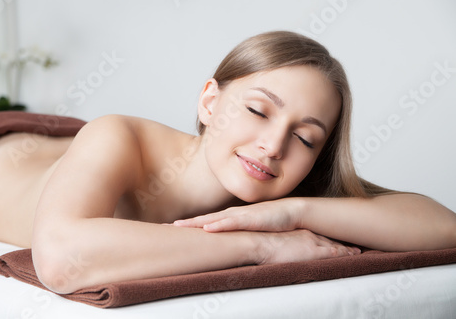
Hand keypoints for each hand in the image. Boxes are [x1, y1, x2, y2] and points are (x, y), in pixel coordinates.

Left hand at [173, 198, 304, 231]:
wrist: (292, 212)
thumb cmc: (272, 221)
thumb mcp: (251, 231)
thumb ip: (238, 235)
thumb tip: (227, 246)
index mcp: (231, 218)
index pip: (206, 222)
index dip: (189, 226)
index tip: (172, 229)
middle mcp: (232, 214)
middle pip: (204, 220)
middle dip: (185, 224)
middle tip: (165, 227)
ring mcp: (241, 215)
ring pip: (213, 219)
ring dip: (195, 223)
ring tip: (178, 226)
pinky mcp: (251, 219)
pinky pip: (232, 222)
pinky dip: (219, 225)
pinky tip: (207, 228)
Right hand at [254, 229, 360, 264]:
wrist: (259, 242)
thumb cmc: (258, 243)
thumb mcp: (268, 240)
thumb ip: (274, 243)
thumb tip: (272, 247)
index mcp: (297, 232)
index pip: (315, 234)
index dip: (326, 235)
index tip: (333, 237)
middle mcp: (307, 235)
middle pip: (327, 237)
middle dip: (340, 240)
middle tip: (351, 243)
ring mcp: (312, 242)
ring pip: (335, 245)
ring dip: (346, 248)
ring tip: (357, 250)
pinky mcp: (315, 252)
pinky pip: (336, 253)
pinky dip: (346, 253)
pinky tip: (355, 254)